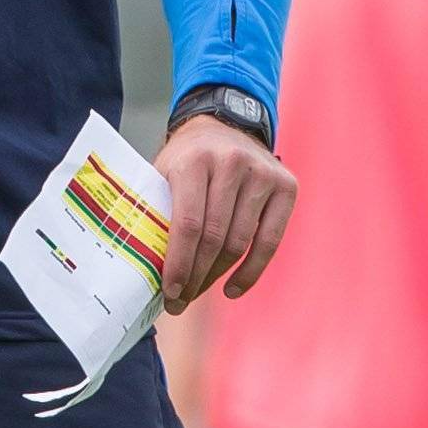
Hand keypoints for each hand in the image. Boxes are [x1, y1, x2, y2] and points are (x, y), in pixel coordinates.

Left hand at [153, 115, 294, 312]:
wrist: (226, 125)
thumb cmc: (188, 160)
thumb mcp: (163, 172)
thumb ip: (156, 211)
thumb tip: (142, 268)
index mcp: (194, 160)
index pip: (188, 224)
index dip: (179, 264)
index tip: (169, 292)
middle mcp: (232, 163)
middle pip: (214, 237)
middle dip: (195, 277)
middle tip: (179, 302)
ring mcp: (263, 174)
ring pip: (240, 242)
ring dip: (218, 277)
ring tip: (197, 294)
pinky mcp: (286, 186)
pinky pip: (270, 241)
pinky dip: (251, 271)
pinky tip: (232, 288)